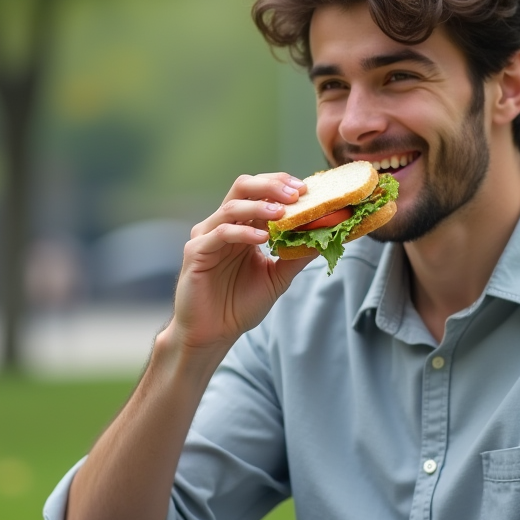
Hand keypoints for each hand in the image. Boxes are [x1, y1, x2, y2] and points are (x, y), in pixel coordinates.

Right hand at [169, 172, 309, 351]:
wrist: (213, 334)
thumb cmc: (239, 305)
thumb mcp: (276, 278)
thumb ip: (295, 256)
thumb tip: (323, 238)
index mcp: (242, 227)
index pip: (260, 192)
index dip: (281, 185)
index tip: (306, 189)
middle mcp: (223, 226)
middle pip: (243, 188)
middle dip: (271, 186)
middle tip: (296, 193)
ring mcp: (207, 237)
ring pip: (231, 207)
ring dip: (259, 207)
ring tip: (281, 213)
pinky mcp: (196, 252)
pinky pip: (220, 233)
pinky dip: (242, 232)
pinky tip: (261, 238)